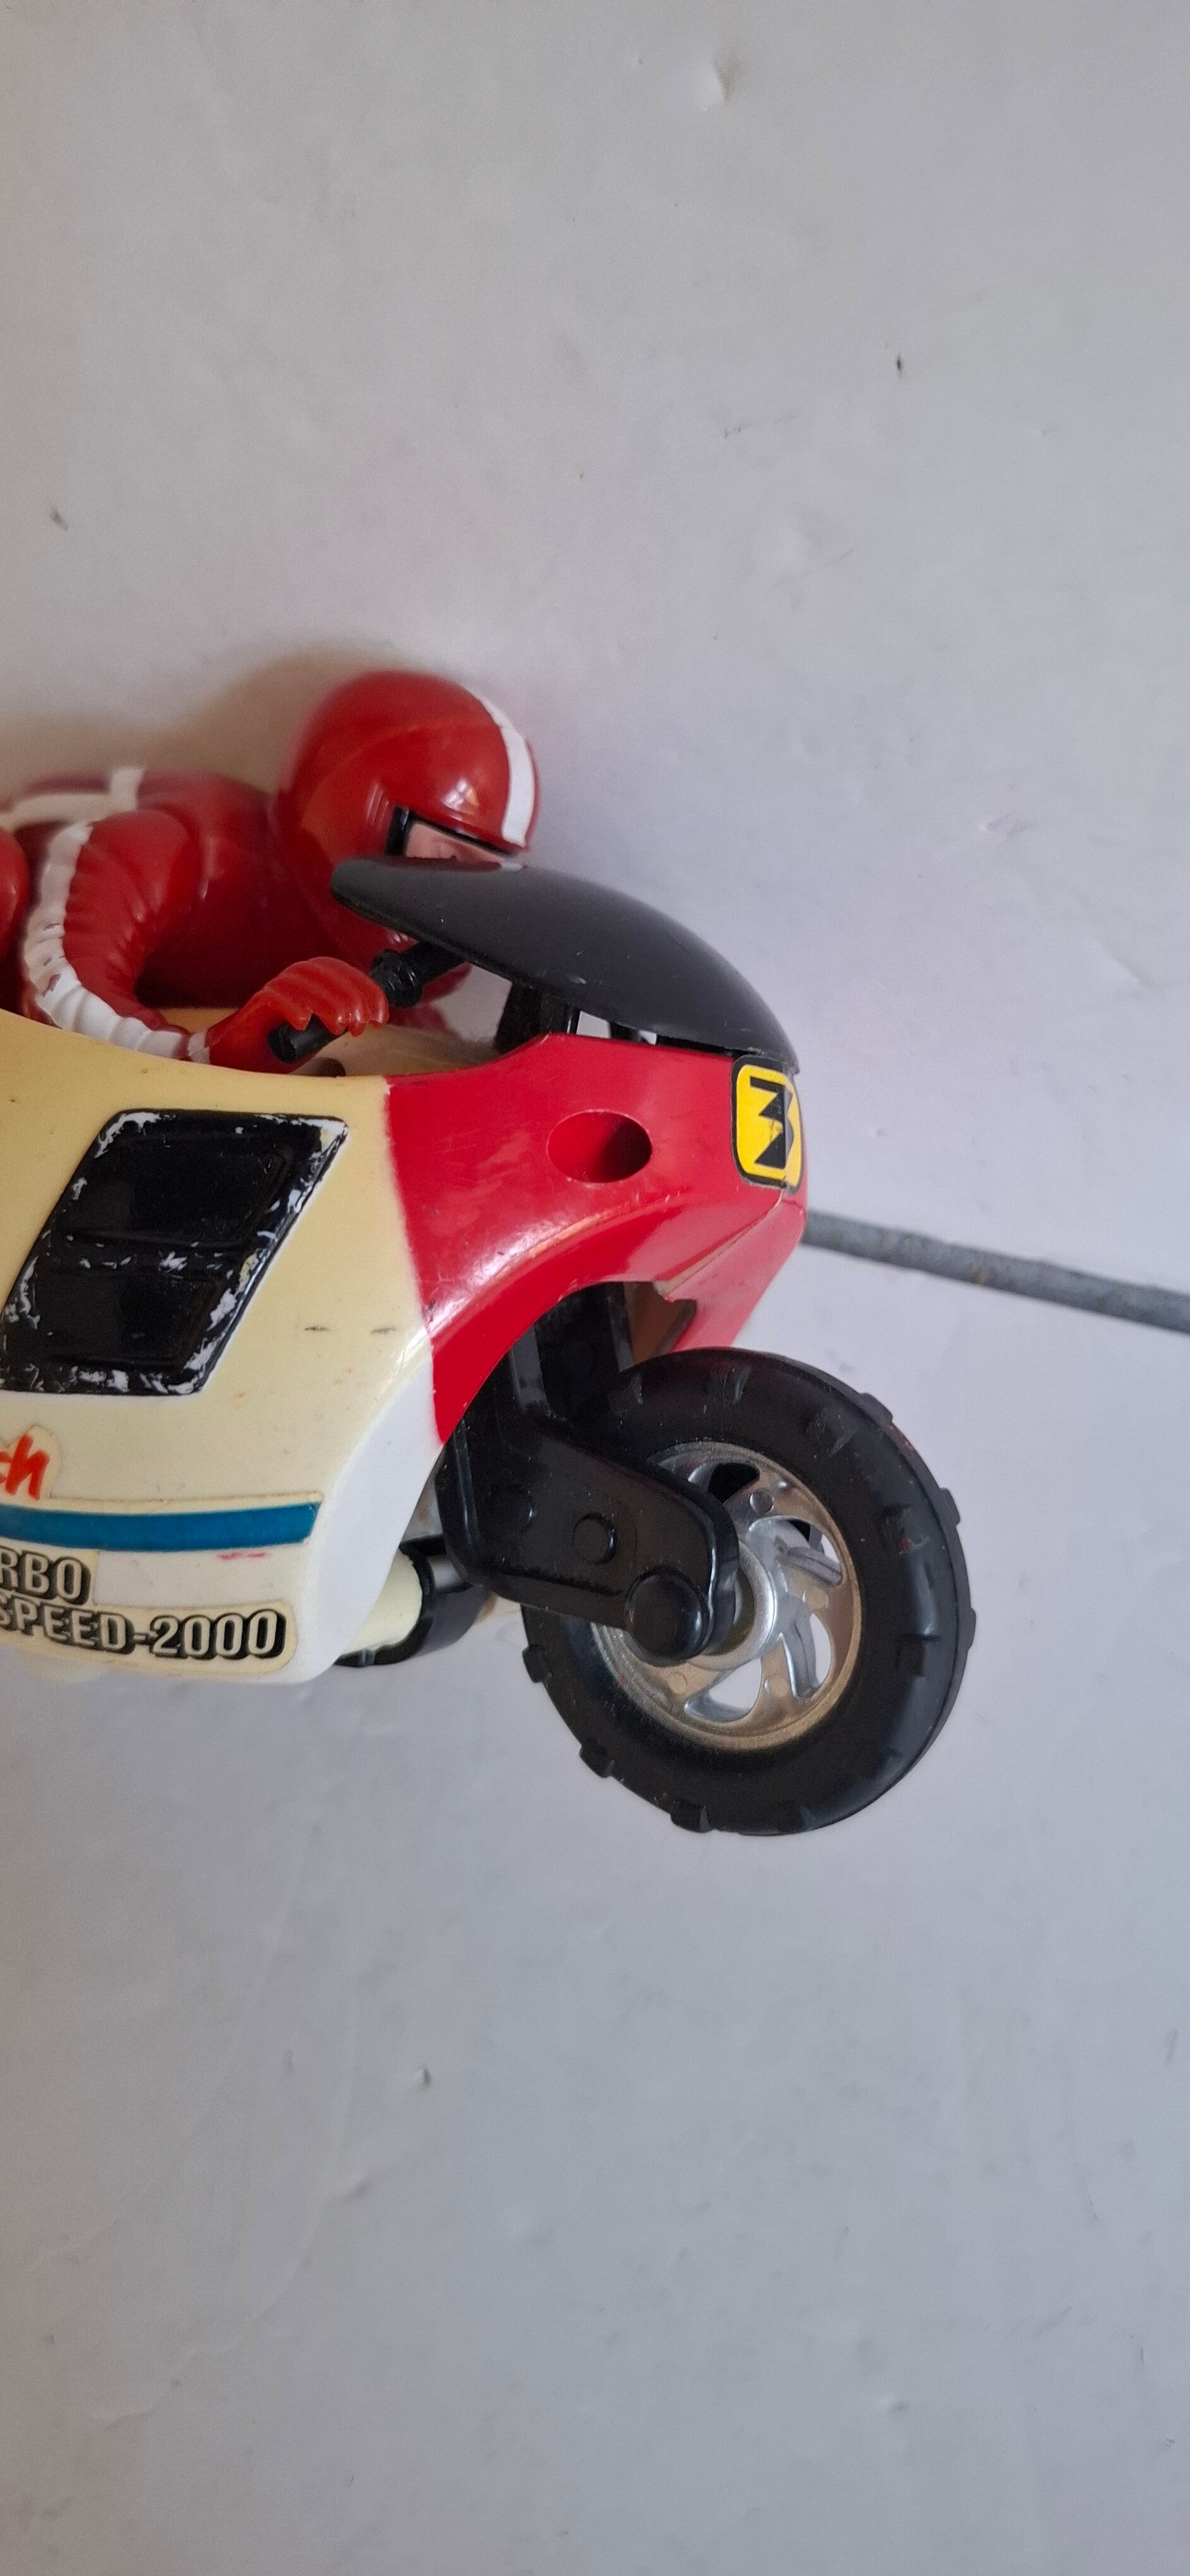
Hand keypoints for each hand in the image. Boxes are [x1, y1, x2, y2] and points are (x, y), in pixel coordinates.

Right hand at [206, 958, 387, 1073]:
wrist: (238, 1063)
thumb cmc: (276, 1049)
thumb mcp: (318, 1037)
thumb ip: (337, 1024)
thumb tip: (368, 1020)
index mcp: (308, 985)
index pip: (340, 971)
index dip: (364, 988)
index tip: (379, 1015)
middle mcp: (291, 984)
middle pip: (323, 971)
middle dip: (351, 996)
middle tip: (360, 1024)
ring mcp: (271, 994)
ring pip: (300, 981)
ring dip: (327, 1002)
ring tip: (339, 1028)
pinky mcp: (253, 1009)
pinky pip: (273, 996)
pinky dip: (291, 1007)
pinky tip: (303, 1024)